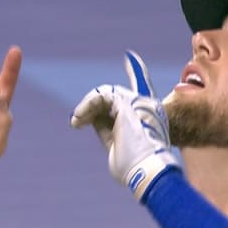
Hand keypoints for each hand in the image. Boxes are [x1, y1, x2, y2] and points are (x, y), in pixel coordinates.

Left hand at [71, 50, 180, 201]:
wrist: (146, 172)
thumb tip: (92, 120)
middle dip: (92, 105)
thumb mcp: (117, 146)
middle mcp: (148, 105)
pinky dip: (87, 106)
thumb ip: (107, 130)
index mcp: (150, 116)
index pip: (143, 87)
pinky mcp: (128, 103)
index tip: (129, 56)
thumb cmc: (134, 168)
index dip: (136, 70)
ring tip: (77, 122)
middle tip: (77, 122)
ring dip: (87, 108)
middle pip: (114, 95)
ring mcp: (139, 102)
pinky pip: (101, 96)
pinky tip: (79, 120)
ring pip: (106, 94)